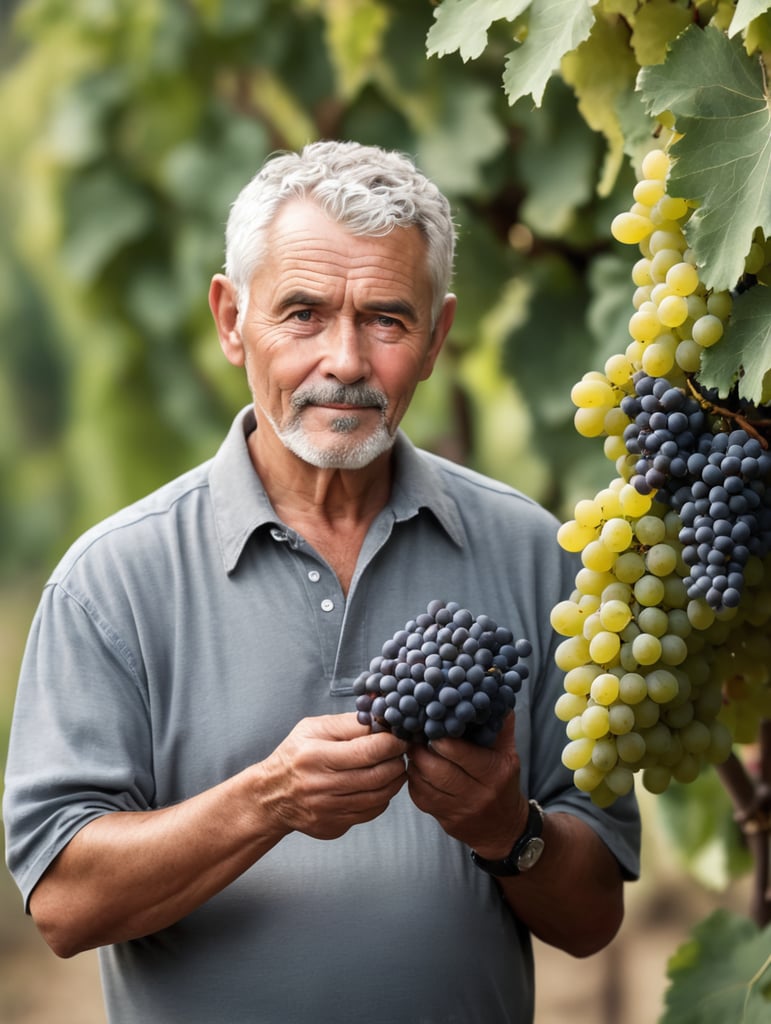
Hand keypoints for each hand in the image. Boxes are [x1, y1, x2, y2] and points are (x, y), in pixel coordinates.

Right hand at [258, 713, 407, 840]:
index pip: (368, 751)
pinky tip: (379, 785)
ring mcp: (329, 810)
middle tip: (400, 751)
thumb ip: (348, 723)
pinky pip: (372, 812)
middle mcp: (322, 786)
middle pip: (378, 776)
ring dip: (395, 779)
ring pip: (380, 796)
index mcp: (316, 756)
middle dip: (397, 761)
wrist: (271, 795)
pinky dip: (382, 797)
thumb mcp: (313, 728)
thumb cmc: (295, 755)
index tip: (399, 736)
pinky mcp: (335, 826)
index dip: (392, 743)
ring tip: (394, 766)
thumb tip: (381, 719)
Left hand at [406, 713, 527, 856]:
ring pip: (424, 783)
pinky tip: (416, 766)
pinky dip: (413, 779)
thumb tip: (490, 693)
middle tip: (414, 733)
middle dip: (421, 749)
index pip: (460, 754)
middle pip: (437, 770)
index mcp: (494, 773)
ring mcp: (458, 810)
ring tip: (412, 746)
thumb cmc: (504, 781)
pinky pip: (419, 796)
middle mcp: (477, 794)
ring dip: (414, 762)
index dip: (441, 738)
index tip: (431, 724)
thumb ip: (500, 725)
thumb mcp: (508, 753)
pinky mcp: (443, 820)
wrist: (504, 828)